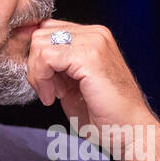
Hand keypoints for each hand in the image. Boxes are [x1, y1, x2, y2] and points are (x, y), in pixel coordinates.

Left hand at [26, 19, 159, 160]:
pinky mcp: (89, 56)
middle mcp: (95, 33)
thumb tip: (30, 54)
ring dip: (38, 73)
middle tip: (48, 91)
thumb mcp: (73, 81)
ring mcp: (94, 41)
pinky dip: (42, 79)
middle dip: (35, 65)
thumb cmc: (105, 114)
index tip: (45, 83)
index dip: (38, 57)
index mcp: (93, 36)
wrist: (130, 131)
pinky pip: (46, 56)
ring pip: (40, 43)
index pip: (48, 29)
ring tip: (53, 95)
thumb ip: (56, 64)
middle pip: (41, 33)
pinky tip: (54, 97)